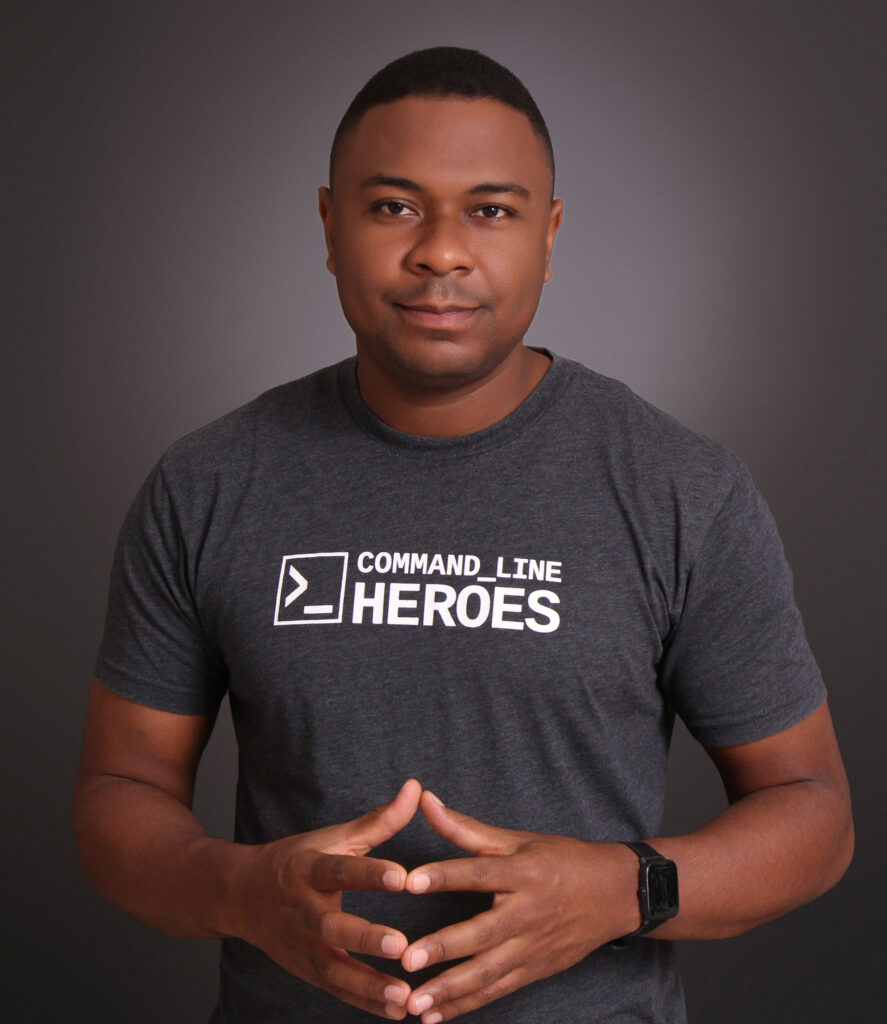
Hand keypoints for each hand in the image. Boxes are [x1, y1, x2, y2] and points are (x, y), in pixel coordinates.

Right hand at [231, 778, 420, 1019]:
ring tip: (404, 995)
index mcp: (309, 869)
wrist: (239, 896)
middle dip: (365, 937)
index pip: (340, 870)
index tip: (402, 878)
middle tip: (400, 945)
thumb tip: (416, 787)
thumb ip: (379, 820)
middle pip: (332, 927)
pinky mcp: (308, 971)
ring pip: (334, 969)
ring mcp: (303, 946)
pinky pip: (338, 991)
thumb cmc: (297, 861)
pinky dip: (365, 1003)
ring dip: (368, 984)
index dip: (369, 874)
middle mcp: (303, 911)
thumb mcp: (332, 837)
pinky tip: (398, 1010)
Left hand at [400, 790, 640, 1021]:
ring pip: (487, 972)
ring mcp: (532, 947)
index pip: (480, 873)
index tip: (411, 881)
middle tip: (408, 957)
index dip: (445, 876)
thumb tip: (425, 800)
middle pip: (482, 931)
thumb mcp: (518, 839)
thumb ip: (466, 827)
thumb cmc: (561, 860)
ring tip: (414, 1003)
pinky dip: (466, 1005)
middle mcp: (528, 912)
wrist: (616, 895)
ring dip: (449, 989)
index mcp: (524, 872)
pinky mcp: (534, 971)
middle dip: (444, 947)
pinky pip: (496, 991)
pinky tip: (435, 1017)